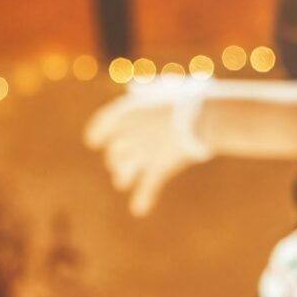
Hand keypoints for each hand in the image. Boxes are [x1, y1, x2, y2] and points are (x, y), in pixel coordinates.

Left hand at [86, 79, 211, 217]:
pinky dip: (142, 199)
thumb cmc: (188, 97)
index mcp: (128, 112)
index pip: (102, 125)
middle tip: (118, 163)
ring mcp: (143, 153)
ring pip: (123, 172)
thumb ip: (146, 89)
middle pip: (113, 152)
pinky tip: (138, 209)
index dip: (96, 134)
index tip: (93, 141)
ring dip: (122, 178)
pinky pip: (147, 189)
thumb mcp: (164, 87)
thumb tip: (132, 89)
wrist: (203, 115)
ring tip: (122, 182)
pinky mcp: (158, 169)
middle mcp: (130, 134)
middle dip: (115, 159)